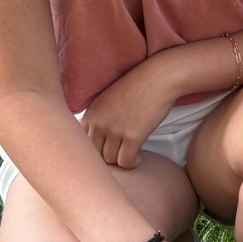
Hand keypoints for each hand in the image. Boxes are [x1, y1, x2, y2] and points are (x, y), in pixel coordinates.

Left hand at [82, 54, 181, 168]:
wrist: (159, 78)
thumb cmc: (138, 88)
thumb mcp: (108, 99)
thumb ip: (99, 117)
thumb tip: (98, 141)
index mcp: (90, 114)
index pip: (83, 144)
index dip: (96, 149)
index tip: (109, 147)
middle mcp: (98, 123)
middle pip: (95, 155)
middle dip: (108, 156)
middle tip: (121, 153)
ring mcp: (114, 130)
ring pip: (110, 160)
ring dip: (120, 160)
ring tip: (130, 154)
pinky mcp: (132, 136)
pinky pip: (125, 162)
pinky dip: (132, 163)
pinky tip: (138, 156)